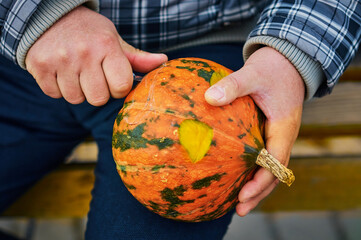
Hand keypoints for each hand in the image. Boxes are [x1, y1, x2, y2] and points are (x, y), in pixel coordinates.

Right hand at [26, 6, 166, 105]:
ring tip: (76, 72)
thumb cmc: (90, 32)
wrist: (50, 16)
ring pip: (76, 99)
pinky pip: (55, 95)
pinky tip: (61, 72)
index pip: (121, 87)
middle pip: (98, 98)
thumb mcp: (114, 40)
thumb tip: (163, 61)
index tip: (112, 77)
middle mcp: (84, 53)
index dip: (118, 87)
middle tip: (93, 75)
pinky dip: (59, 88)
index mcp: (107, 46)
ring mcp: (60, 60)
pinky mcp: (39, 66)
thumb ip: (136, 57)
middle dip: (98, 91)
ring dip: (78, 90)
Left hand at [205, 47, 304, 215]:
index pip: (276, 164)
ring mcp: (276, 137)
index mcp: (283, 128)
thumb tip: (208, 98)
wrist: (286, 63)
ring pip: (269, 168)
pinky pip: (262, 157)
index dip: (261, 182)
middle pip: (274, 174)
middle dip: (258, 193)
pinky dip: (251, 171)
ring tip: (237, 203)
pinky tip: (234, 176)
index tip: (243, 195)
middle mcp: (282, 137)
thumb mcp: (252, 74)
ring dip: (256, 186)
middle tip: (238, 210)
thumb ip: (232, 85)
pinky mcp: (268, 133)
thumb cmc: (272, 69)